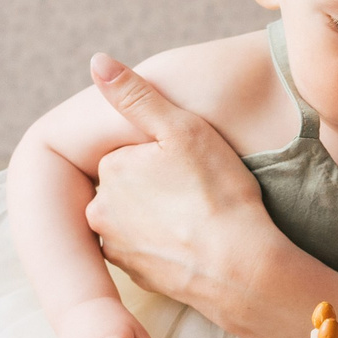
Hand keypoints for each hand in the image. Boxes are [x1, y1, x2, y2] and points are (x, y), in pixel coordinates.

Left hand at [83, 55, 270, 313]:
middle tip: (198, 191)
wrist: (240, 268)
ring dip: (158, 216)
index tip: (192, 166)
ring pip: (135, 218)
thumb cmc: (218, 193)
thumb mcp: (183, 129)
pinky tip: (193, 242)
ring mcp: (116, 247)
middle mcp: (101, 209)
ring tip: (197, 217)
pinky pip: (146, 250)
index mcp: (110, 168)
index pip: (130, 152)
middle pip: (129, 185)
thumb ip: (136, 95)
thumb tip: (97, 60)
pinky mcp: (136, 276)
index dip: (164, 155)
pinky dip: (164, 245)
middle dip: (154, 186)